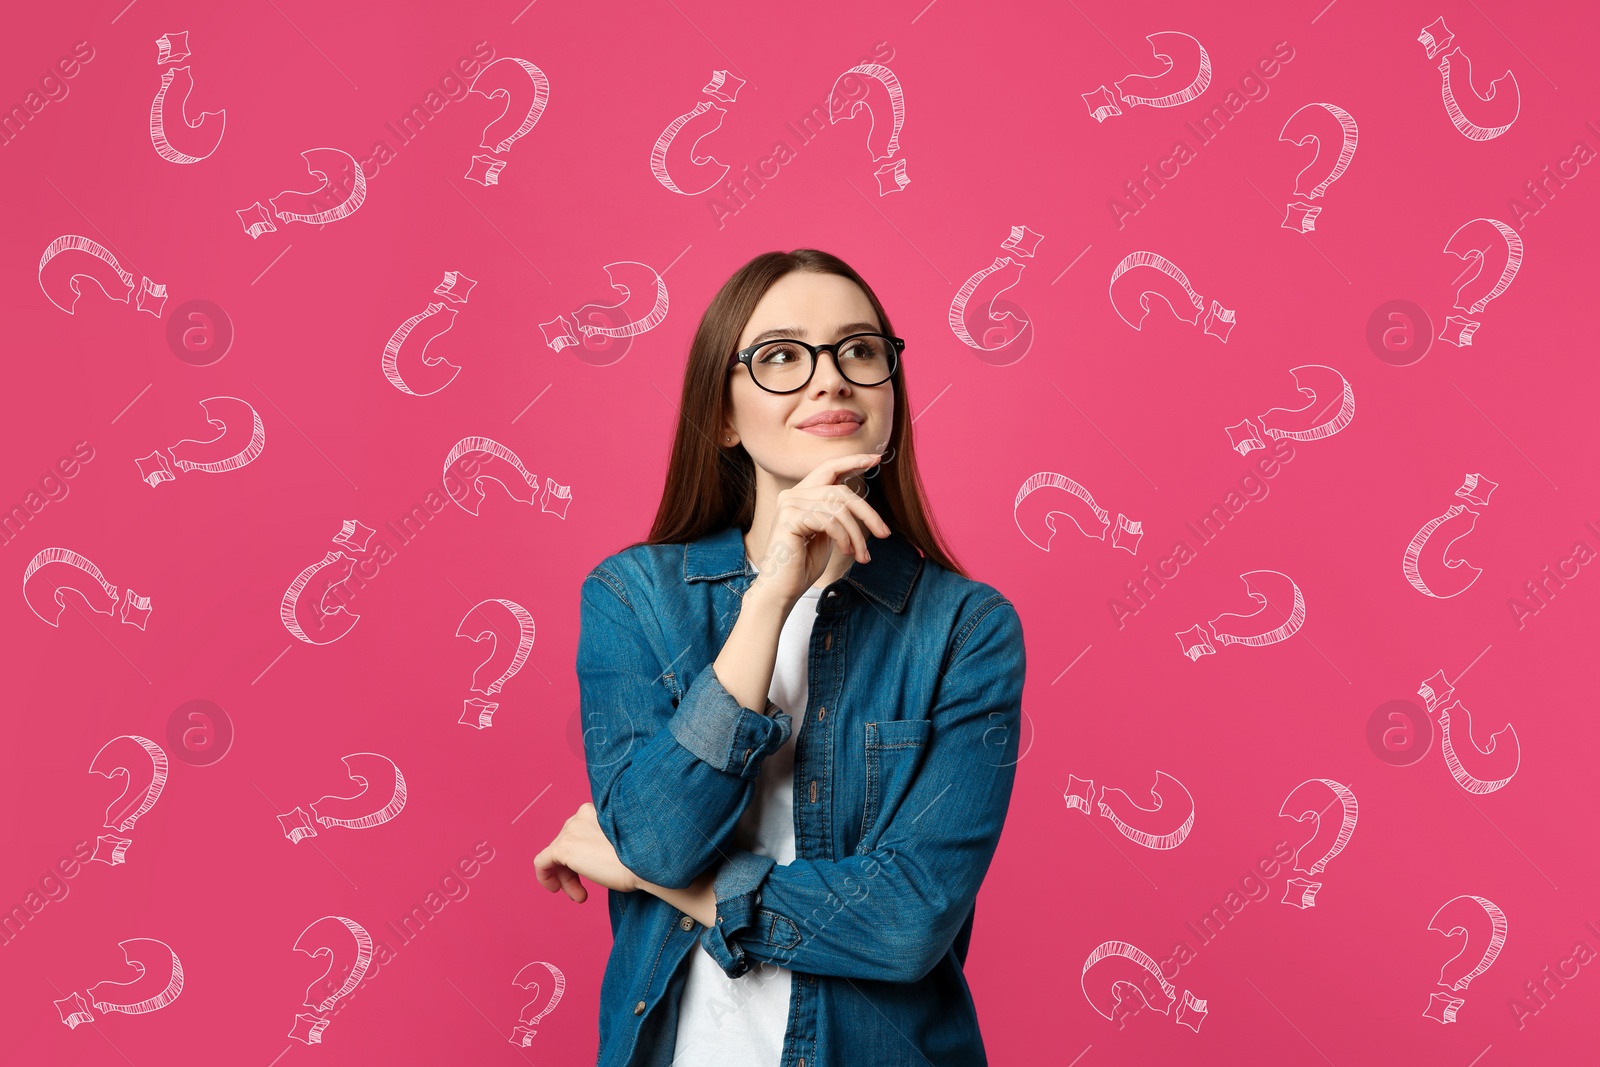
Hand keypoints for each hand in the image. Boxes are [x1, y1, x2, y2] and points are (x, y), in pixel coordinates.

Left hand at [533, 802, 638, 902]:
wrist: (648, 861)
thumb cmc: (644, 857)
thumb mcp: (625, 842)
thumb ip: (606, 842)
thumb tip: (596, 858)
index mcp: (599, 808)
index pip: (581, 831)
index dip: (583, 855)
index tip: (594, 873)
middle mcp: (583, 813)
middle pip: (568, 842)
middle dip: (574, 869)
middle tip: (584, 892)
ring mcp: (572, 829)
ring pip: (557, 854)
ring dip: (567, 877)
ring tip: (579, 896)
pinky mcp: (563, 847)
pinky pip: (542, 862)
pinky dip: (545, 876)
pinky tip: (556, 889)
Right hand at [751, 452, 892, 603]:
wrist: (782, 590)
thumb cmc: (804, 565)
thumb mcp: (826, 534)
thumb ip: (836, 514)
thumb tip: (859, 502)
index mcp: (800, 496)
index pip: (829, 469)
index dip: (852, 461)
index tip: (875, 459)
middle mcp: (792, 495)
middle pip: (841, 491)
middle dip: (868, 513)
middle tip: (885, 534)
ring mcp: (789, 504)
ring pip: (839, 509)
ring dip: (856, 534)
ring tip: (861, 555)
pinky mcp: (789, 518)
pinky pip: (829, 521)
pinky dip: (844, 538)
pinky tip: (846, 552)